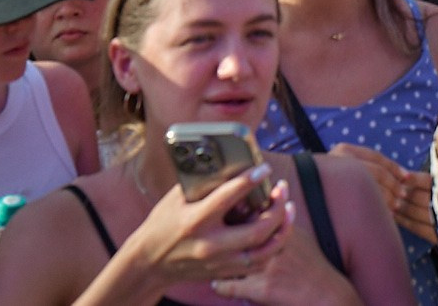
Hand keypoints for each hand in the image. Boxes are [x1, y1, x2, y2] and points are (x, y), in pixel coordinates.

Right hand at [126, 168, 292, 289]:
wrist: (149, 263)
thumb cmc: (162, 224)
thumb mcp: (176, 198)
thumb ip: (203, 184)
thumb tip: (229, 164)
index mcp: (196, 221)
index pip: (228, 197)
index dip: (250, 180)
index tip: (264, 168)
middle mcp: (210, 244)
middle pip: (257, 230)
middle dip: (277, 208)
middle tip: (282, 190)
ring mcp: (219, 262)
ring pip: (264, 252)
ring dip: (283, 230)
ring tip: (288, 210)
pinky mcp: (223, 273)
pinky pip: (257, 264)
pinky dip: (271, 248)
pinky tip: (277, 232)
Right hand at [330, 142, 437, 243]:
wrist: (296, 191)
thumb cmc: (329, 185)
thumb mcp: (346, 168)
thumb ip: (368, 169)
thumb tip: (404, 177)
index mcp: (344, 151)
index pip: (376, 157)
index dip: (394, 168)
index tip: (408, 178)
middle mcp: (337, 159)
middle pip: (375, 172)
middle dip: (392, 186)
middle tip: (402, 198)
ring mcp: (333, 175)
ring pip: (369, 188)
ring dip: (386, 199)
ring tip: (395, 209)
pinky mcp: (329, 193)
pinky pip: (359, 203)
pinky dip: (374, 209)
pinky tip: (380, 216)